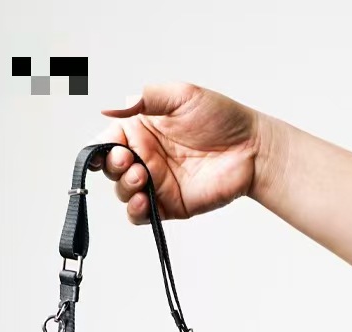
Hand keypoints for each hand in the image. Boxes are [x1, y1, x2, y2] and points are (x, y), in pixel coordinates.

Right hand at [89, 82, 272, 223]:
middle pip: (111, 168)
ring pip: (123, 192)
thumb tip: (109, 107)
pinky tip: (143, 201)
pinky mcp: (168, 205)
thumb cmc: (222, 118)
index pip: (108, 140)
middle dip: (112, 166)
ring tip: (141, 178)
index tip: (107, 149)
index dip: (100, 147)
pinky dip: (135, 211)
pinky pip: (141, 215)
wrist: (252, 148)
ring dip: (124, 187)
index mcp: (142, 130)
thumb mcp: (181, 95)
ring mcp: (156, 183)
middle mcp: (146, 157)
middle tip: (129, 161)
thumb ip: (145, 98)